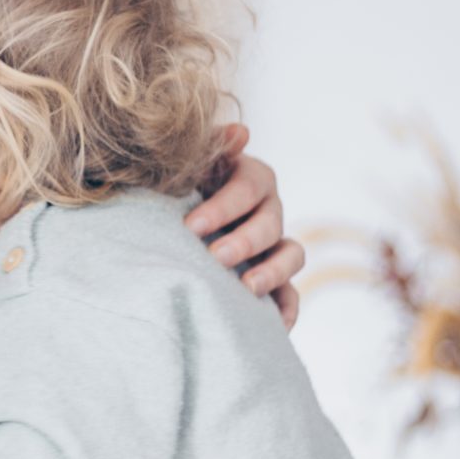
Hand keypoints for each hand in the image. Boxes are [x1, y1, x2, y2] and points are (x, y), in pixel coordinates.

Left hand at [187, 123, 305, 328]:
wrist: (167, 228)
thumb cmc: (173, 190)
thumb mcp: (184, 166)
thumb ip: (207, 148)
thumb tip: (241, 132)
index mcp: (249, 178)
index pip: (249, 186)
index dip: (225, 206)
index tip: (191, 227)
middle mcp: (267, 210)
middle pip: (271, 223)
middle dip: (246, 241)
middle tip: (215, 258)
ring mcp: (274, 247)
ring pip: (292, 256)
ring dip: (273, 271)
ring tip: (246, 288)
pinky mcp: (274, 282)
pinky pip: (292, 296)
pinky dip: (287, 311)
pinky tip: (274, 326)